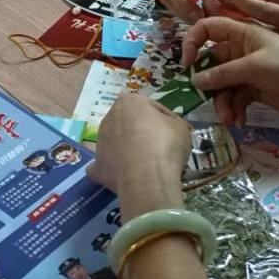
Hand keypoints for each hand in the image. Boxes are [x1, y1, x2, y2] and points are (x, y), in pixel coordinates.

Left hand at [87, 95, 189, 219]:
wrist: (148, 176)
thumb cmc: (165, 144)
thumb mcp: (180, 127)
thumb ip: (172, 123)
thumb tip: (170, 128)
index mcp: (128, 102)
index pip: (151, 106)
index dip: (166, 119)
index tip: (175, 131)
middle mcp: (109, 118)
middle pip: (130, 123)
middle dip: (144, 132)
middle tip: (162, 146)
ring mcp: (100, 142)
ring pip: (117, 143)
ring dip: (128, 149)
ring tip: (148, 163)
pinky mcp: (98, 166)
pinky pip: (105, 165)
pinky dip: (113, 169)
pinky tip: (124, 175)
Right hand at [183, 16, 278, 125]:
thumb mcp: (254, 67)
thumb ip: (223, 73)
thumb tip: (195, 80)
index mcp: (241, 33)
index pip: (208, 28)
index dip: (193, 41)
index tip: (188, 63)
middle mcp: (240, 49)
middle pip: (211, 62)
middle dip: (207, 82)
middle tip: (204, 98)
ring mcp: (246, 70)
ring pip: (221, 84)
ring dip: (221, 102)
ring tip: (228, 118)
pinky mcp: (253, 88)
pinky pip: (234, 98)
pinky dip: (234, 109)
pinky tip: (240, 120)